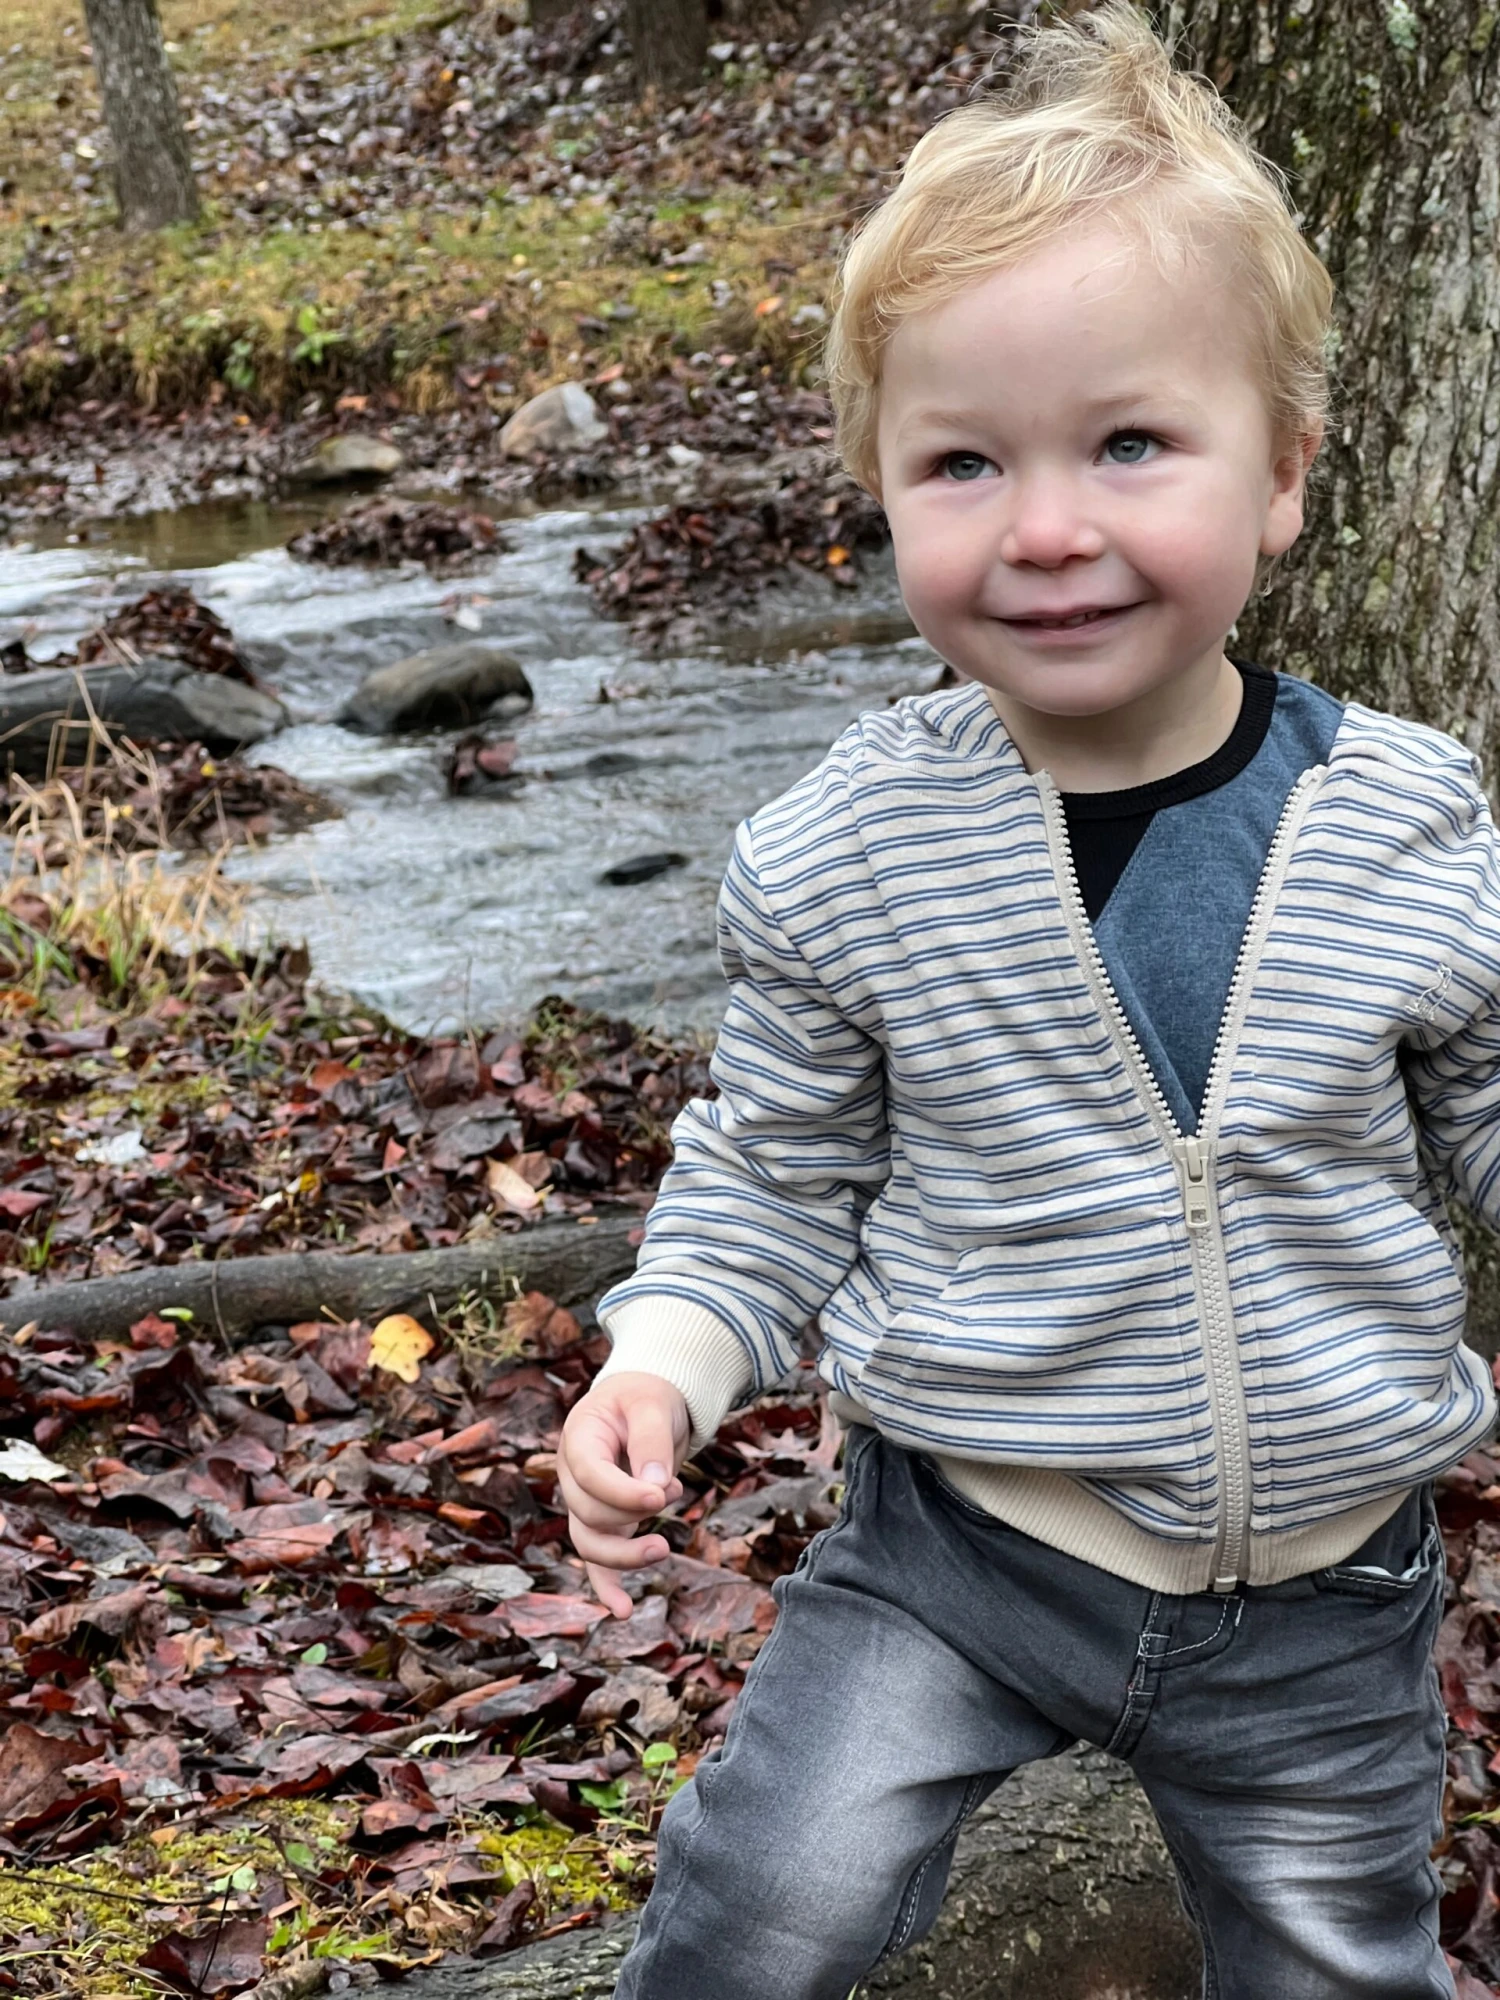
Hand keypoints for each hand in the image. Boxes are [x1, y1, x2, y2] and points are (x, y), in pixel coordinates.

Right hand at [557, 1371, 689, 1617]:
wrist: (645, 1401)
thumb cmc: (646, 1398)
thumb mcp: (652, 1405)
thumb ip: (652, 1442)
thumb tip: (657, 1488)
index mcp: (578, 1439)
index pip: (589, 1476)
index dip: (623, 1492)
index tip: (662, 1495)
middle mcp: (573, 1476)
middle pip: (589, 1513)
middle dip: (633, 1514)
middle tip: (673, 1491)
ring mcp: (585, 1503)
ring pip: (589, 1543)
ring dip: (625, 1555)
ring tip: (664, 1548)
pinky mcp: (604, 1523)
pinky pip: (597, 1561)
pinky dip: (608, 1587)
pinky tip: (625, 1611)